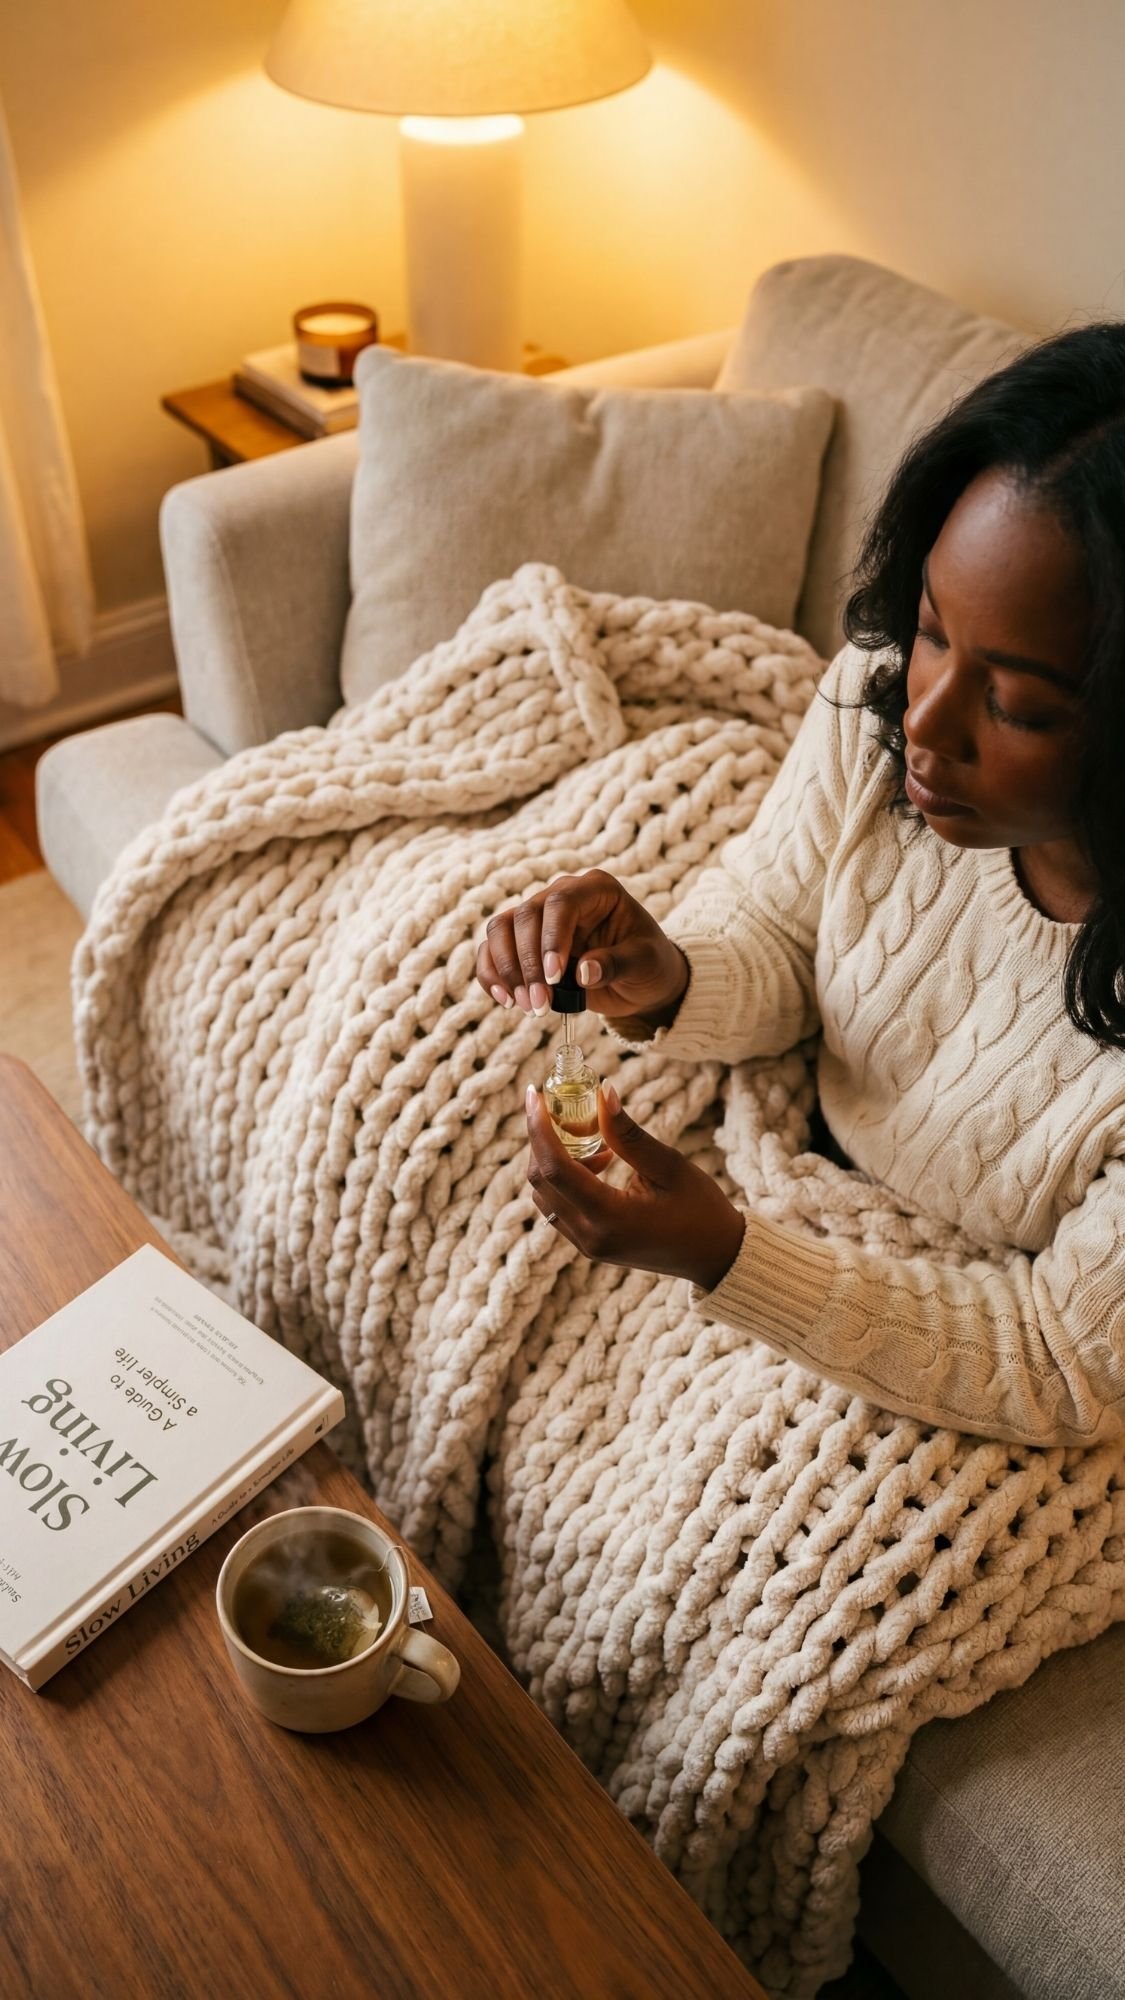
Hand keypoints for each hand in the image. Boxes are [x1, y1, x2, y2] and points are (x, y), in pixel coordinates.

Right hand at [477, 868, 688, 1023]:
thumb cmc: (648, 963)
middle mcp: (562, 896)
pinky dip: (492, 975)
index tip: (554, 977)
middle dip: (528, 964)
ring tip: (527, 1006)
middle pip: (525, 916)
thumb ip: (617, 964)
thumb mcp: (645, 963)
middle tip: (539, 1004)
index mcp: (596, 890)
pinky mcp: (523, 942)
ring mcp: (539, 918)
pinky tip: (505, 1001)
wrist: (639, 980)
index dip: (551, 938)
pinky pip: (494, 950)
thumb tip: (583, 972)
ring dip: (507, 970)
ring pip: (502, 929)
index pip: (562, 902)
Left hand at [525, 1081, 745, 1291]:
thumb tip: (602, 1093)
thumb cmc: (701, 1210)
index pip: (554, 1169)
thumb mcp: (669, 1166)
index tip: (535, 1094)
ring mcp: (587, 1245)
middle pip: (541, 1182)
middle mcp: (590, 1237)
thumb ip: (629, 1134)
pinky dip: (565, 1179)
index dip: (539, 1128)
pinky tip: (598, 1161)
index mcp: (610, 1218)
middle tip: (560, 1108)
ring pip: (545, 1196)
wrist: (715, 1256)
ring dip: (553, 1160)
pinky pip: (559, 1207)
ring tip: (589, 1137)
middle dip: (542, 1139)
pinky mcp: (590, 1245)